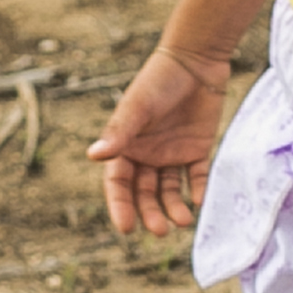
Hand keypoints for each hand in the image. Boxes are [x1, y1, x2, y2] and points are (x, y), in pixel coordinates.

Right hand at [86, 45, 236, 235]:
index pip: (118, 183)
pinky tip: (199, 201)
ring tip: (182, 222)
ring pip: (170, 189)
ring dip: (173, 207)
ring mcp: (172, 153)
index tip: (126, 228)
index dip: (120, 206)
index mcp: (126, 146)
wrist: (195, 61)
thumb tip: (93, 156)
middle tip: (159, 230)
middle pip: (145, 193)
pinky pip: (196, 176)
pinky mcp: (197, 149)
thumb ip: (119, 132)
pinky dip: (197, 190)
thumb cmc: (158, 81)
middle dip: (150, 212)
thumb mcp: (137, 107)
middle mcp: (147, 154)